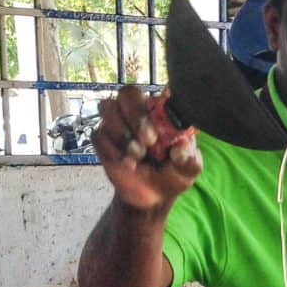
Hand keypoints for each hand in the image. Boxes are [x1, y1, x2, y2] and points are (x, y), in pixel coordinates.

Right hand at [93, 86, 201, 212]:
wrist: (152, 196)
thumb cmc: (173, 173)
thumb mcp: (188, 168)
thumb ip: (188, 157)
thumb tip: (180, 147)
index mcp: (161, 111)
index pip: (154, 90)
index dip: (156, 104)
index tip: (161, 128)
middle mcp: (138, 111)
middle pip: (126, 93)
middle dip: (136, 117)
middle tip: (150, 141)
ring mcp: (117, 123)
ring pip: (107, 108)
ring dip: (122, 134)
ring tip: (138, 156)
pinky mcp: (103, 139)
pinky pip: (98, 134)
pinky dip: (111, 150)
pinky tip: (126, 164)